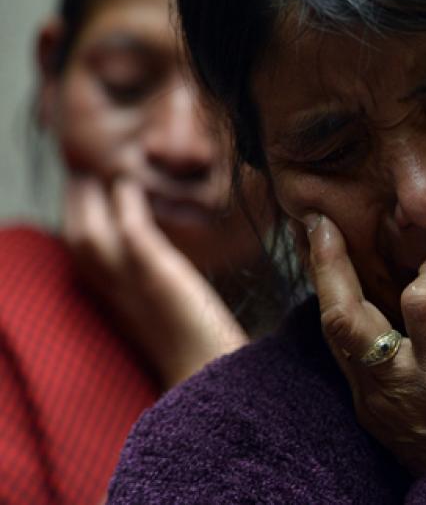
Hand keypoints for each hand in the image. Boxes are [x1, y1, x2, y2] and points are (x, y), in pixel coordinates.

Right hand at [63, 176, 246, 387]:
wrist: (218, 382)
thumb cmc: (207, 356)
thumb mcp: (178, 322)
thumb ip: (171, 300)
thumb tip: (182, 283)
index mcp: (120, 310)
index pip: (90, 264)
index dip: (84, 231)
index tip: (86, 203)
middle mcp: (118, 299)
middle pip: (80, 245)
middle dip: (75, 209)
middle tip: (78, 177)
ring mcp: (135, 288)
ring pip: (92, 237)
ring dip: (89, 202)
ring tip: (94, 173)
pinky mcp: (159, 279)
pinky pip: (133, 234)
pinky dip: (125, 207)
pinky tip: (128, 185)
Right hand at [306, 215, 425, 486]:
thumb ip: (415, 379)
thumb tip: (422, 336)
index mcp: (375, 401)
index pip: (343, 339)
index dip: (331, 293)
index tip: (325, 256)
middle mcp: (377, 393)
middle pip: (332, 321)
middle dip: (320, 269)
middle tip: (317, 224)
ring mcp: (405, 383)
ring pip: (350, 317)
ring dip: (339, 266)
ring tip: (355, 225)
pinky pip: (425, 309)